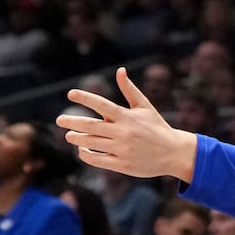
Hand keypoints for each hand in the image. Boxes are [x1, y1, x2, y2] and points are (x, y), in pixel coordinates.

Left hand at [57, 67, 198, 181]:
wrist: (174, 153)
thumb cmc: (157, 127)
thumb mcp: (145, 107)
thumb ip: (130, 90)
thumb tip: (120, 70)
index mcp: (128, 117)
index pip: (102, 104)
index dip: (85, 98)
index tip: (71, 94)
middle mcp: (123, 132)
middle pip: (90, 125)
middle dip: (71, 121)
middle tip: (60, 119)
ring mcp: (122, 149)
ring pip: (90, 142)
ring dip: (76, 138)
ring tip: (70, 135)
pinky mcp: (122, 164)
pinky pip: (96, 159)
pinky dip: (85, 154)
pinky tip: (83, 150)